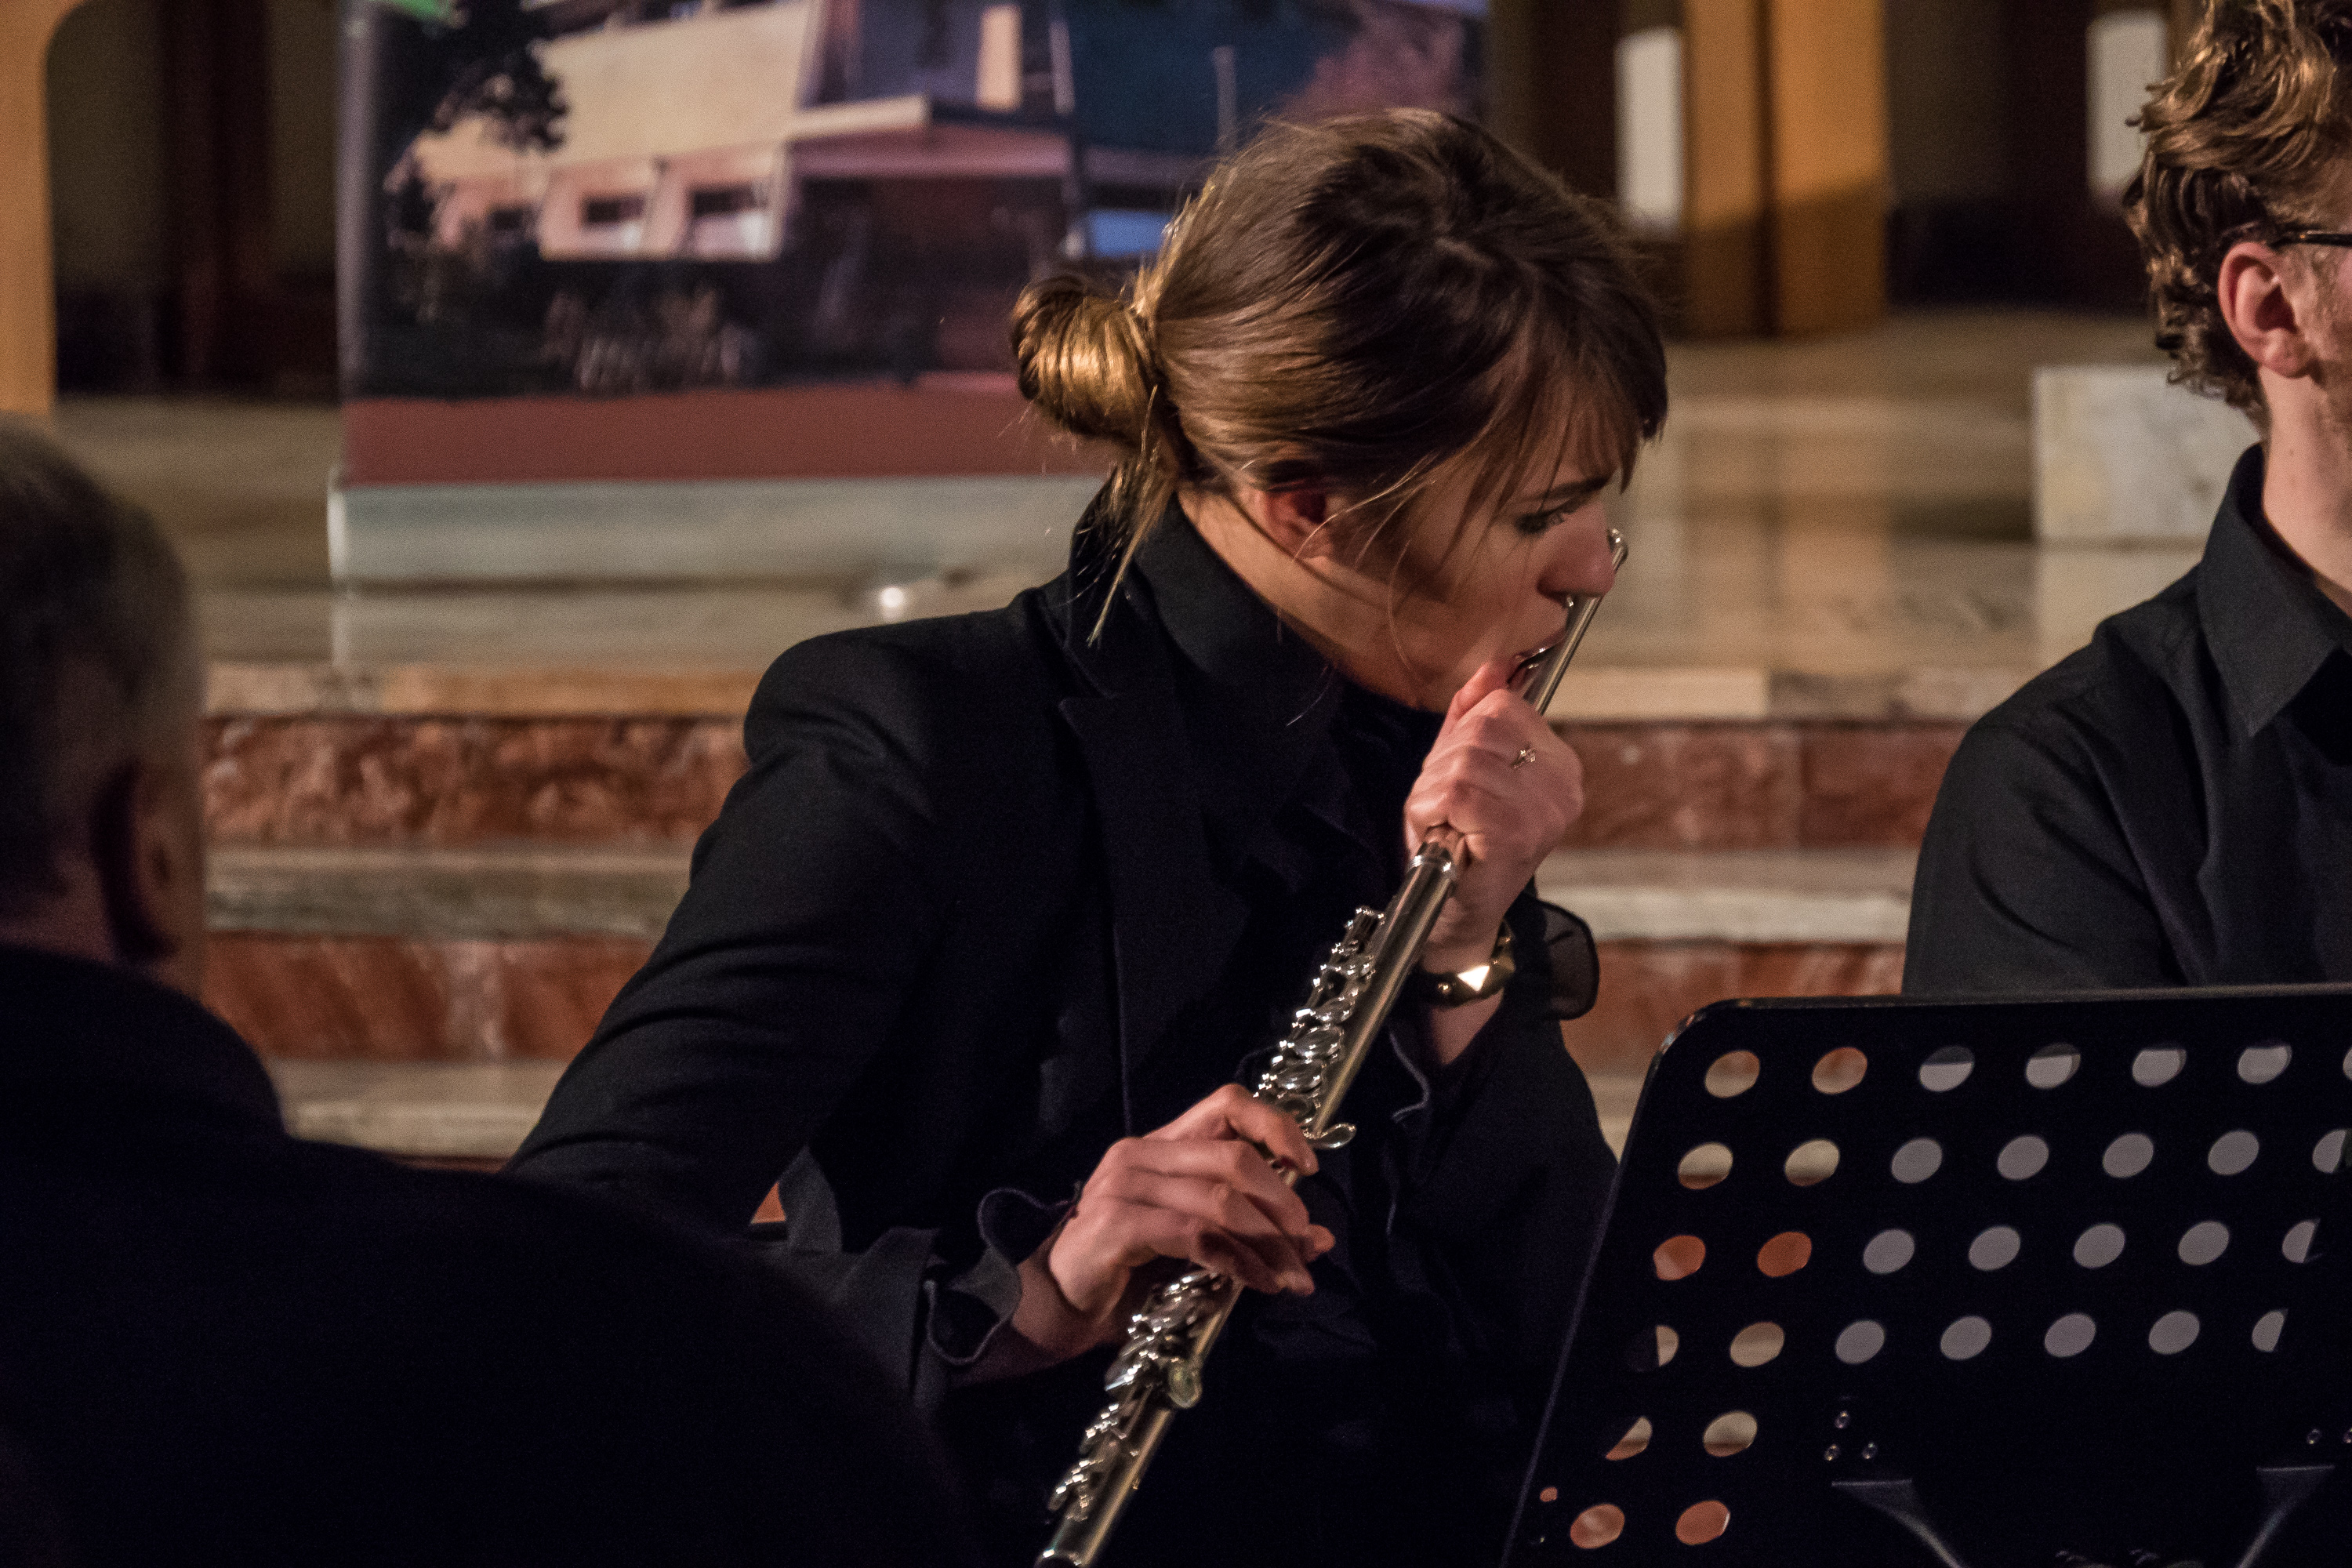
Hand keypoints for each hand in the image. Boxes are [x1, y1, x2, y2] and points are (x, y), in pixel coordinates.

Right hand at [1014, 1085, 1335, 1361]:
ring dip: (1267, 1241)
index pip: (1227, 1104)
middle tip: (1306, 1242)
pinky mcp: (1117, 1222)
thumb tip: (1320, 1238)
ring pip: (1219, 1198)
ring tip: (1293, 1276)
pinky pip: (1195, 1235)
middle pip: (1233, 1156)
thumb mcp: (1201, 1247)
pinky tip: (1258, 1282)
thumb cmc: (1129, 1274)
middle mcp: (1142, 1152)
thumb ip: (1254, 1234)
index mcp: (1163, 1144)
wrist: (1062, 1308)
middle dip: (1282, 1202)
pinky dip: (1237, 1260)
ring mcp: (1125, 1184)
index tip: (1309, 1168)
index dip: (1276, 1125)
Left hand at [1404, 655, 1583, 973]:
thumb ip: (1478, 712)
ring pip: (1465, 761)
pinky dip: (1432, 811)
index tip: (1459, 772)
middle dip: (1446, 764)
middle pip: (1482, 730)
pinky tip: (1445, 835)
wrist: (1457, 913)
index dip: (1464, 734)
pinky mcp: (1517, 832)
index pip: (1504, 706)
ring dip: (1435, 792)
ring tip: (1447, 822)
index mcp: (1559, 763)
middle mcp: (1563, 784)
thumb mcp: (1464, 766)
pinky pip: (1457, 792)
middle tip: (1448, 805)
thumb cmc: (1460, 841)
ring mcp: (1544, 809)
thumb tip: (1498, 665)